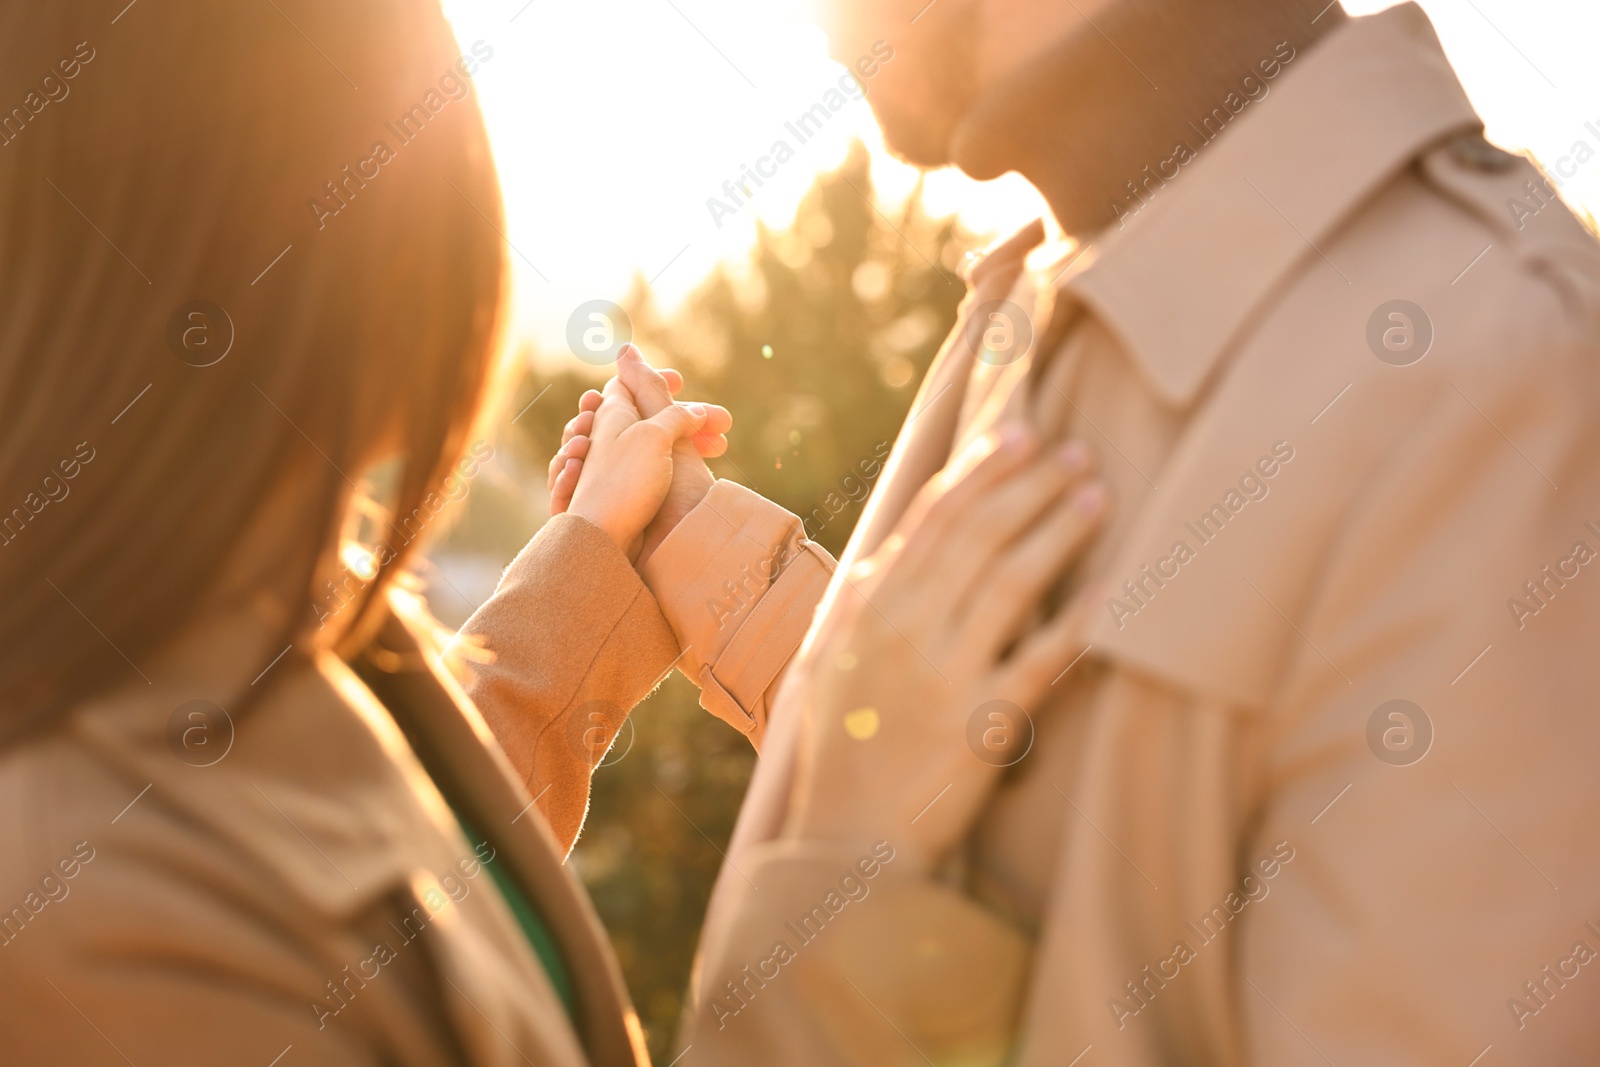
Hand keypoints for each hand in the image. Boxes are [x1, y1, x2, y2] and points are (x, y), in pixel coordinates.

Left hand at [564, 373, 718, 560]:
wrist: (605, 540)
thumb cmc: (625, 484)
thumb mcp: (654, 437)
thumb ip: (673, 413)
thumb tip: (693, 407)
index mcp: (611, 413)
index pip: (629, 383)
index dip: (655, 379)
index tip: (681, 381)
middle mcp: (610, 436)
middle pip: (650, 416)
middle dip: (687, 419)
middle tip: (723, 431)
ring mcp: (617, 466)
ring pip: (655, 445)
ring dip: (688, 443)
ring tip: (718, 450)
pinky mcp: (624, 492)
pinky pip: (654, 469)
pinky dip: (678, 465)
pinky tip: (697, 470)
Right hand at [785, 425, 1106, 873]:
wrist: (847, 840)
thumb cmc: (839, 751)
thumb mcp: (824, 665)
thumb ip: (854, 604)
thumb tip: (885, 554)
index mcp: (868, 610)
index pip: (931, 521)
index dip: (977, 470)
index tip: (1018, 432)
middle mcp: (902, 631)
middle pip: (976, 537)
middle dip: (1027, 485)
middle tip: (1073, 450)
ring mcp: (942, 676)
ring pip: (1009, 582)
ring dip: (1056, 531)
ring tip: (1096, 494)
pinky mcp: (981, 725)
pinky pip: (1039, 660)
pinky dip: (1079, 620)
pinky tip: (1114, 585)